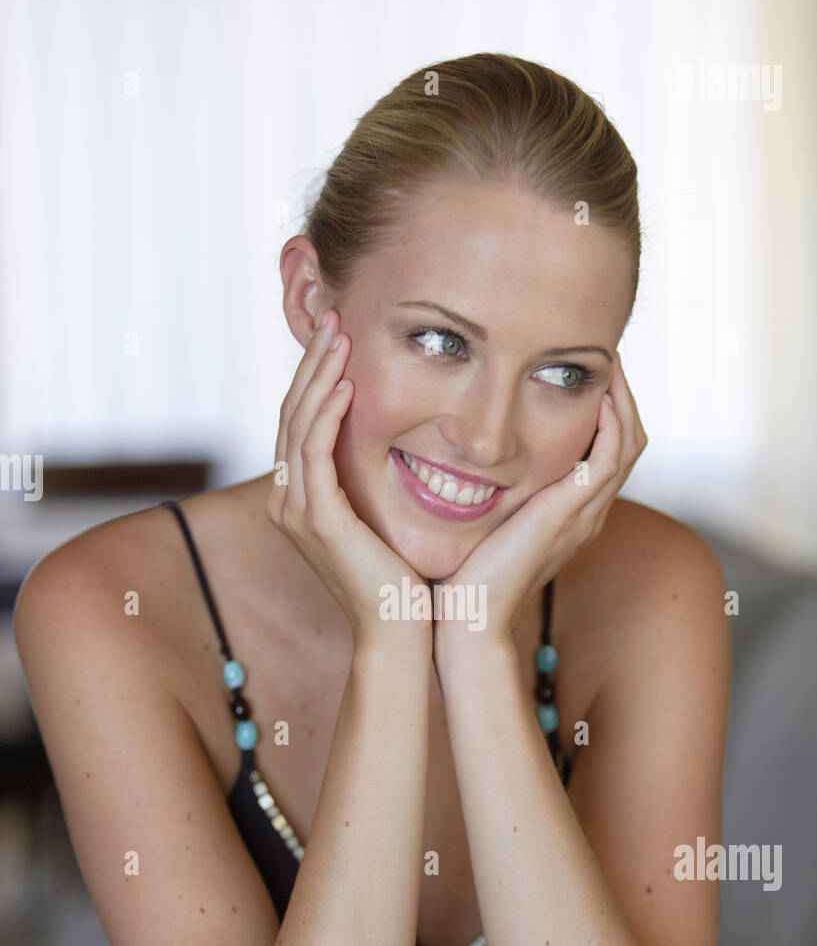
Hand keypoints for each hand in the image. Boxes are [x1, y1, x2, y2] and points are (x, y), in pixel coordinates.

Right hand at [267, 308, 431, 651]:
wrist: (400, 629)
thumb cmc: (400, 576)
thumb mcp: (379, 516)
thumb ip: (369, 480)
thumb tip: (392, 441)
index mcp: (298, 498)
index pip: (299, 421)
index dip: (313, 374)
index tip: (337, 334)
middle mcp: (287, 501)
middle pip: (291, 413)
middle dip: (311, 362)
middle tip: (331, 316)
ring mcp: (297, 511)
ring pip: (298, 425)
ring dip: (318, 376)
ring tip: (338, 335)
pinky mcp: (318, 520)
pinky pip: (314, 453)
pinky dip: (327, 414)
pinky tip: (345, 384)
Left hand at [433, 351, 646, 654]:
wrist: (467, 617)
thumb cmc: (464, 576)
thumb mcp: (484, 523)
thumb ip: (489, 493)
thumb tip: (461, 459)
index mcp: (572, 514)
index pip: (606, 450)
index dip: (604, 408)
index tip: (579, 371)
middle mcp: (587, 512)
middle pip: (628, 440)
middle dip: (621, 393)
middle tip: (604, 353)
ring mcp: (585, 514)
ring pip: (628, 443)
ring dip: (622, 397)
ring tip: (607, 360)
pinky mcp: (570, 513)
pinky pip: (608, 458)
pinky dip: (610, 422)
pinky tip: (597, 394)